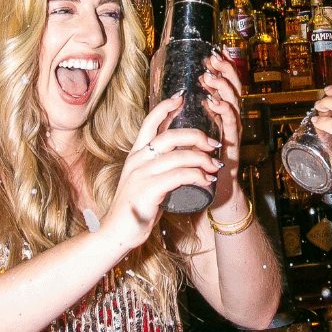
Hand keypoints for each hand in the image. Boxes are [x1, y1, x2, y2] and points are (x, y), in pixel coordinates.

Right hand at [102, 92, 223, 252]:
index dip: (165, 107)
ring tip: (215, 167)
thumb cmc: (135, 208)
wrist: (116, 233)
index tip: (181, 97)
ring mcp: (141, 174)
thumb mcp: (144, 181)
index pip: (150, 122)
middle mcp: (137, 160)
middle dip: (197, 136)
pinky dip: (197, 176)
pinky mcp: (148, 190)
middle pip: (171, 136)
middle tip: (214, 144)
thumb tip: (182, 158)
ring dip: (203, 160)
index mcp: (136, 155)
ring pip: (179, 156)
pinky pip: (179, 176)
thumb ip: (158, 168)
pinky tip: (207, 181)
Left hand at [201, 52, 243, 208]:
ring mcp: (233, 133)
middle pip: (234, 89)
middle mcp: (231, 121)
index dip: (223, 69)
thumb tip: (173, 98)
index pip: (225, 86)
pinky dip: (224, 112)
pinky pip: (231, 126)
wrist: (214, 194)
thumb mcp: (194, 135)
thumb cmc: (202, 164)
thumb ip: (188, 118)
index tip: (214, 52)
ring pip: (234, 103)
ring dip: (222, 88)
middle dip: (226, 71)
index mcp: (222, 116)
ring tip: (210, 76)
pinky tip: (214, 102)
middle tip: (214, 58)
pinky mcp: (232, 146)